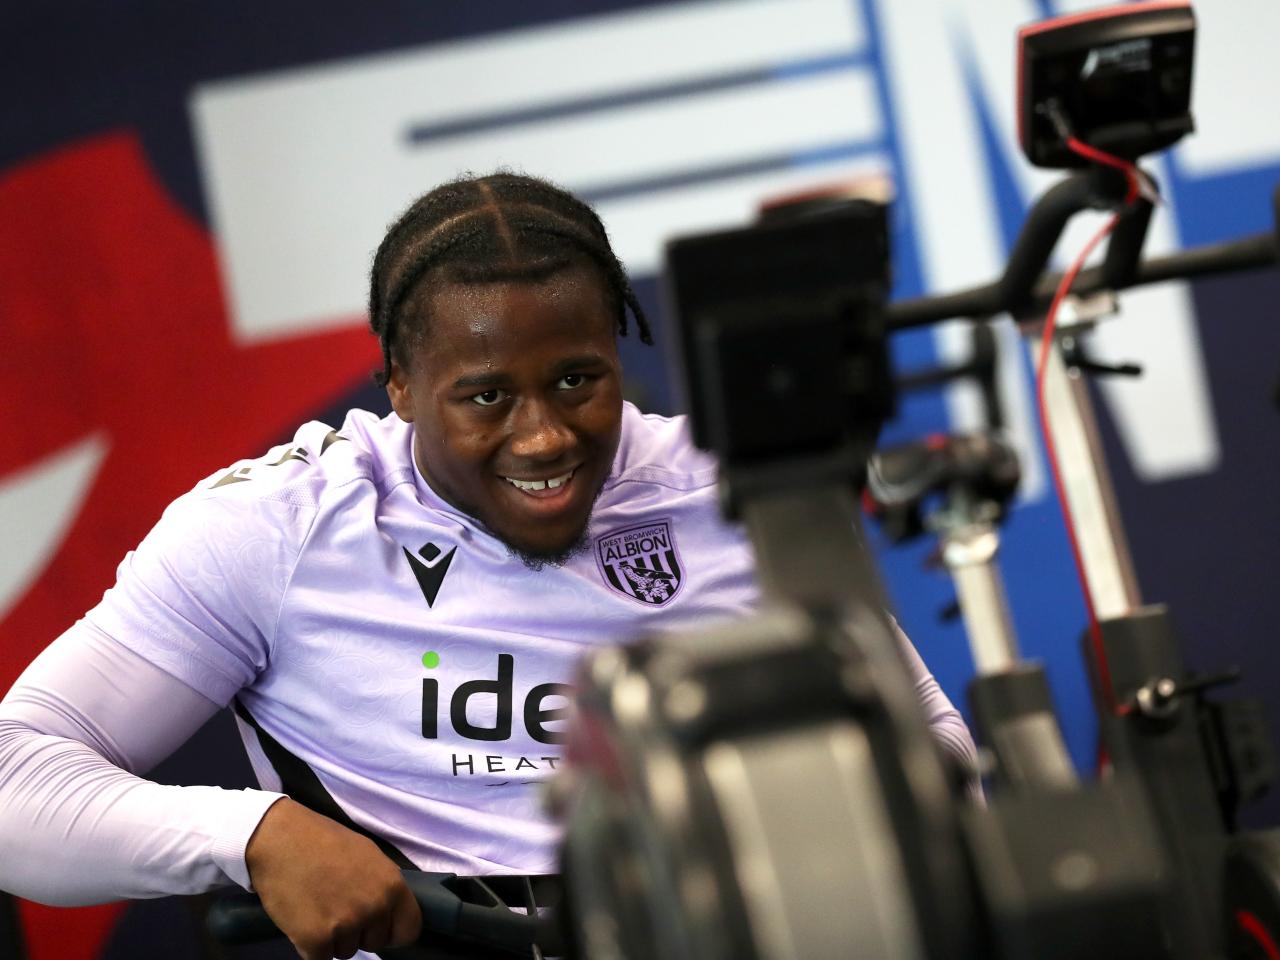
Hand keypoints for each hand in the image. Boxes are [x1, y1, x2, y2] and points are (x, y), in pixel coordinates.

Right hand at [244, 798, 420, 959]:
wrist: (279, 838)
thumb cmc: (322, 840)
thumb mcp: (367, 854)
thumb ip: (382, 884)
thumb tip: (390, 908)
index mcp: (392, 885)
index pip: (409, 929)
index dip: (392, 931)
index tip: (378, 928)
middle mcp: (374, 907)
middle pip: (374, 942)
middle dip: (357, 932)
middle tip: (336, 906)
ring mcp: (346, 925)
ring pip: (345, 951)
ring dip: (332, 938)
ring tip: (317, 906)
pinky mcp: (316, 940)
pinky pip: (319, 959)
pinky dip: (309, 946)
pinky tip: (303, 919)